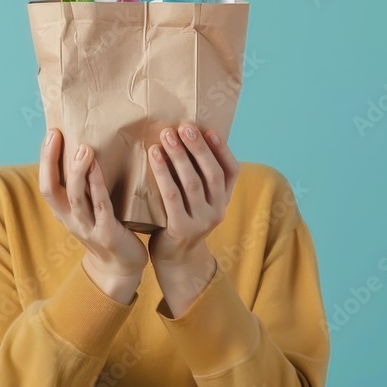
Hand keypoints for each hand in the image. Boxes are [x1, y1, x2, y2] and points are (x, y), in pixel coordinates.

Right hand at [40, 129, 147, 303]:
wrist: (121, 268)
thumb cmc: (107, 230)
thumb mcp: (87, 210)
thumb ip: (83, 188)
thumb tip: (84, 150)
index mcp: (63, 212)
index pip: (46, 184)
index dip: (45, 159)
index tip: (52, 133)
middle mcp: (70, 220)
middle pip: (52, 190)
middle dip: (51, 161)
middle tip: (57, 135)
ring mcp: (87, 228)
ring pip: (75, 198)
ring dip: (77, 172)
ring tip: (83, 149)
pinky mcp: (107, 234)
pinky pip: (101, 207)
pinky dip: (98, 186)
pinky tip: (99, 169)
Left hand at [147, 124, 240, 316]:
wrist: (175, 259)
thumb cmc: (181, 219)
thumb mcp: (197, 201)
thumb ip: (198, 178)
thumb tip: (187, 139)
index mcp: (223, 200)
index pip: (231, 171)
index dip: (222, 150)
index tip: (209, 129)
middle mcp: (218, 210)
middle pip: (211, 173)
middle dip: (197, 147)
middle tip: (183, 127)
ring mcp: (202, 221)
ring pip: (192, 182)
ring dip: (179, 156)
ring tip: (166, 135)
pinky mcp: (182, 228)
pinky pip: (172, 196)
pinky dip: (163, 173)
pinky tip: (154, 156)